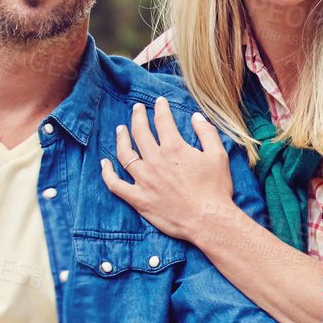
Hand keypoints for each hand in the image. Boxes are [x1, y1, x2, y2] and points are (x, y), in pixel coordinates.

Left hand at [99, 97, 235, 244]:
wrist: (208, 220)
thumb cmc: (215, 189)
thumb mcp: (218, 155)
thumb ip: (206, 132)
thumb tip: (196, 117)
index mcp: (174, 148)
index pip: (162, 121)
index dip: (161, 108)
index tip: (159, 102)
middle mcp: (155, 161)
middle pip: (140, 132)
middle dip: (137, 117)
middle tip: (137, 109)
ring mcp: (144, 180)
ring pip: (125, 154)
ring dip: (121, 139)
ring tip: (120, 130)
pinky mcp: (138, 199)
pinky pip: (115, 184)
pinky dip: (107, 173)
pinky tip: (104, 164)